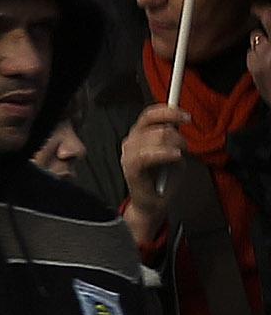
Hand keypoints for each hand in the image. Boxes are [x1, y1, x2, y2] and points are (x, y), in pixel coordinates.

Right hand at [118, 102, 188, 224]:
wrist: (153, 203)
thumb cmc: (163, 179)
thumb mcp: (172, 153)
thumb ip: (172, 138)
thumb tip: (177, 124)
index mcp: (139, 135)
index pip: (150, 115)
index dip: (168, 111)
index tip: (186, 116)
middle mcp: (132, 140)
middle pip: (156, 124)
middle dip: (176, 134)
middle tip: (184, 147)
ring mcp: (129, 153)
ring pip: (158, 136)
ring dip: (175, 145)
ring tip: (177, 157)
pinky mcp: (131, 166)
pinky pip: (149, 154)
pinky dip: (165, 154)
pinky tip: (174, 156)